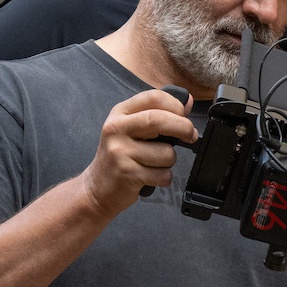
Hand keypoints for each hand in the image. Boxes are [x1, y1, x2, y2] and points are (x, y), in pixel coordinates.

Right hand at [80, 88, 197, 216]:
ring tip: (155, 163)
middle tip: (191, 135)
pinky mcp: (127, 173)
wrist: (96, 188)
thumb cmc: (119, 156)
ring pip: (166, 152)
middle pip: (158, 119)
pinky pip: (162, 174)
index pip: (153, 97)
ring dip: (170, 161)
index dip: (175, 104)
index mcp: (120, 113)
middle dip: (183, 127)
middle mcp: (117, 128)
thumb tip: (188, 102)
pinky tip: (150, 177)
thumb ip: (159, 114)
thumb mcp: (133, 129)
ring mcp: (120, 151)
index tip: (184, 115)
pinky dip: (164, 178)